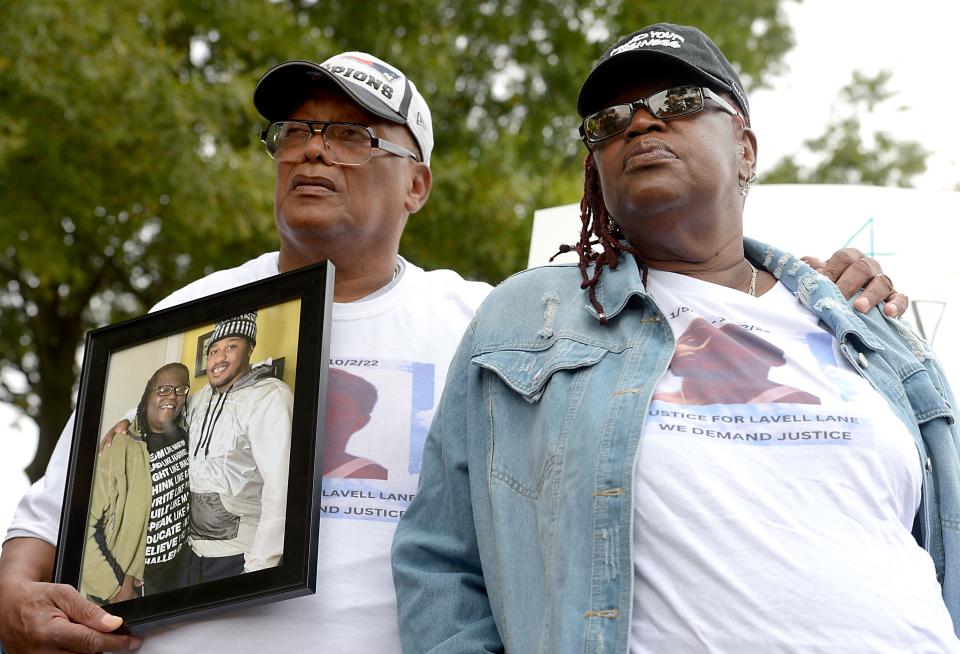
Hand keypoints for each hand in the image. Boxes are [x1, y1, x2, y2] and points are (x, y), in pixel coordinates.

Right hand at [0, 537, 141, 652]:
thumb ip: (88, 610)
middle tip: (109, 633)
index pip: (91, 643)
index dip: (116, 643)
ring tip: (85, 634)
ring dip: (88, 651)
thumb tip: (113, 624)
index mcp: (49, 632)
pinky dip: (75, 653)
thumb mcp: (63, 594)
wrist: (7, 605)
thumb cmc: (35, 597)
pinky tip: (75, 642)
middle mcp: (42, 652)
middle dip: (102, 645)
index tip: (132, 642)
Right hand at [99, 419, 130, 453]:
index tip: (108, 446)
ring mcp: (107, 436)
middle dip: (102, 447)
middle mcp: (108, 434)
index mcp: (112, 431)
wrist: (122, 423)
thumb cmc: (123, 426)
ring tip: (99, 454)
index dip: (109, 441)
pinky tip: (101, 452)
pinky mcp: (108, 438)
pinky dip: (102, 447)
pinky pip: (103, 443)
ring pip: (102, 442)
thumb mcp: (125, 426)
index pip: (110, 436)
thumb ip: (125, 430)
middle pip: (104, 440)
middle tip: (101, 453)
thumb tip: (125, 432)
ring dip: (100, 448)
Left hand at [802, 248, 907, 316]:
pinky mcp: (895, 298)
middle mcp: (869, 266)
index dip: (833, 269)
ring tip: (859, 308)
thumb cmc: (828, 288)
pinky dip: (896, 305)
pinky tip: (888, 313)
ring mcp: (883, 281)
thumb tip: (805, 264)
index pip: (844, 258)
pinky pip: (901, 299)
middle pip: (863, 268)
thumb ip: (811, 270)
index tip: (822, 282)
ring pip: (883, 282)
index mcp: (849, 258)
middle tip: (839, 297)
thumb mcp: (819, 277)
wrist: (846, 306)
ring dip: (871, 295)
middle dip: (849, 283)